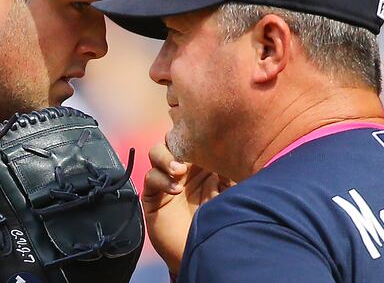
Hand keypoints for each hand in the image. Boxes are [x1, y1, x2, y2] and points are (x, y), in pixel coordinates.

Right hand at [141, 142, 232, 273]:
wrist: (207, 252)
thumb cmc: (222, 221)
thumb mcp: (232, 192)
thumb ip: (231, 171)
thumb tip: (232, 149)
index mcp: (202, 162)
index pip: (193, 138)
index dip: (195, 132)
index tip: (205, 135)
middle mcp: (183, 168)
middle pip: (172, 139)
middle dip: (178, 141)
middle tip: (190, 152)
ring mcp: (167, 180)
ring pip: (157, 152)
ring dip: (166, 158)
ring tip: (179, 171)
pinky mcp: (153, 196)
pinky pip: (151, 177)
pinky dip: (161, 179)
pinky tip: (175, 190)